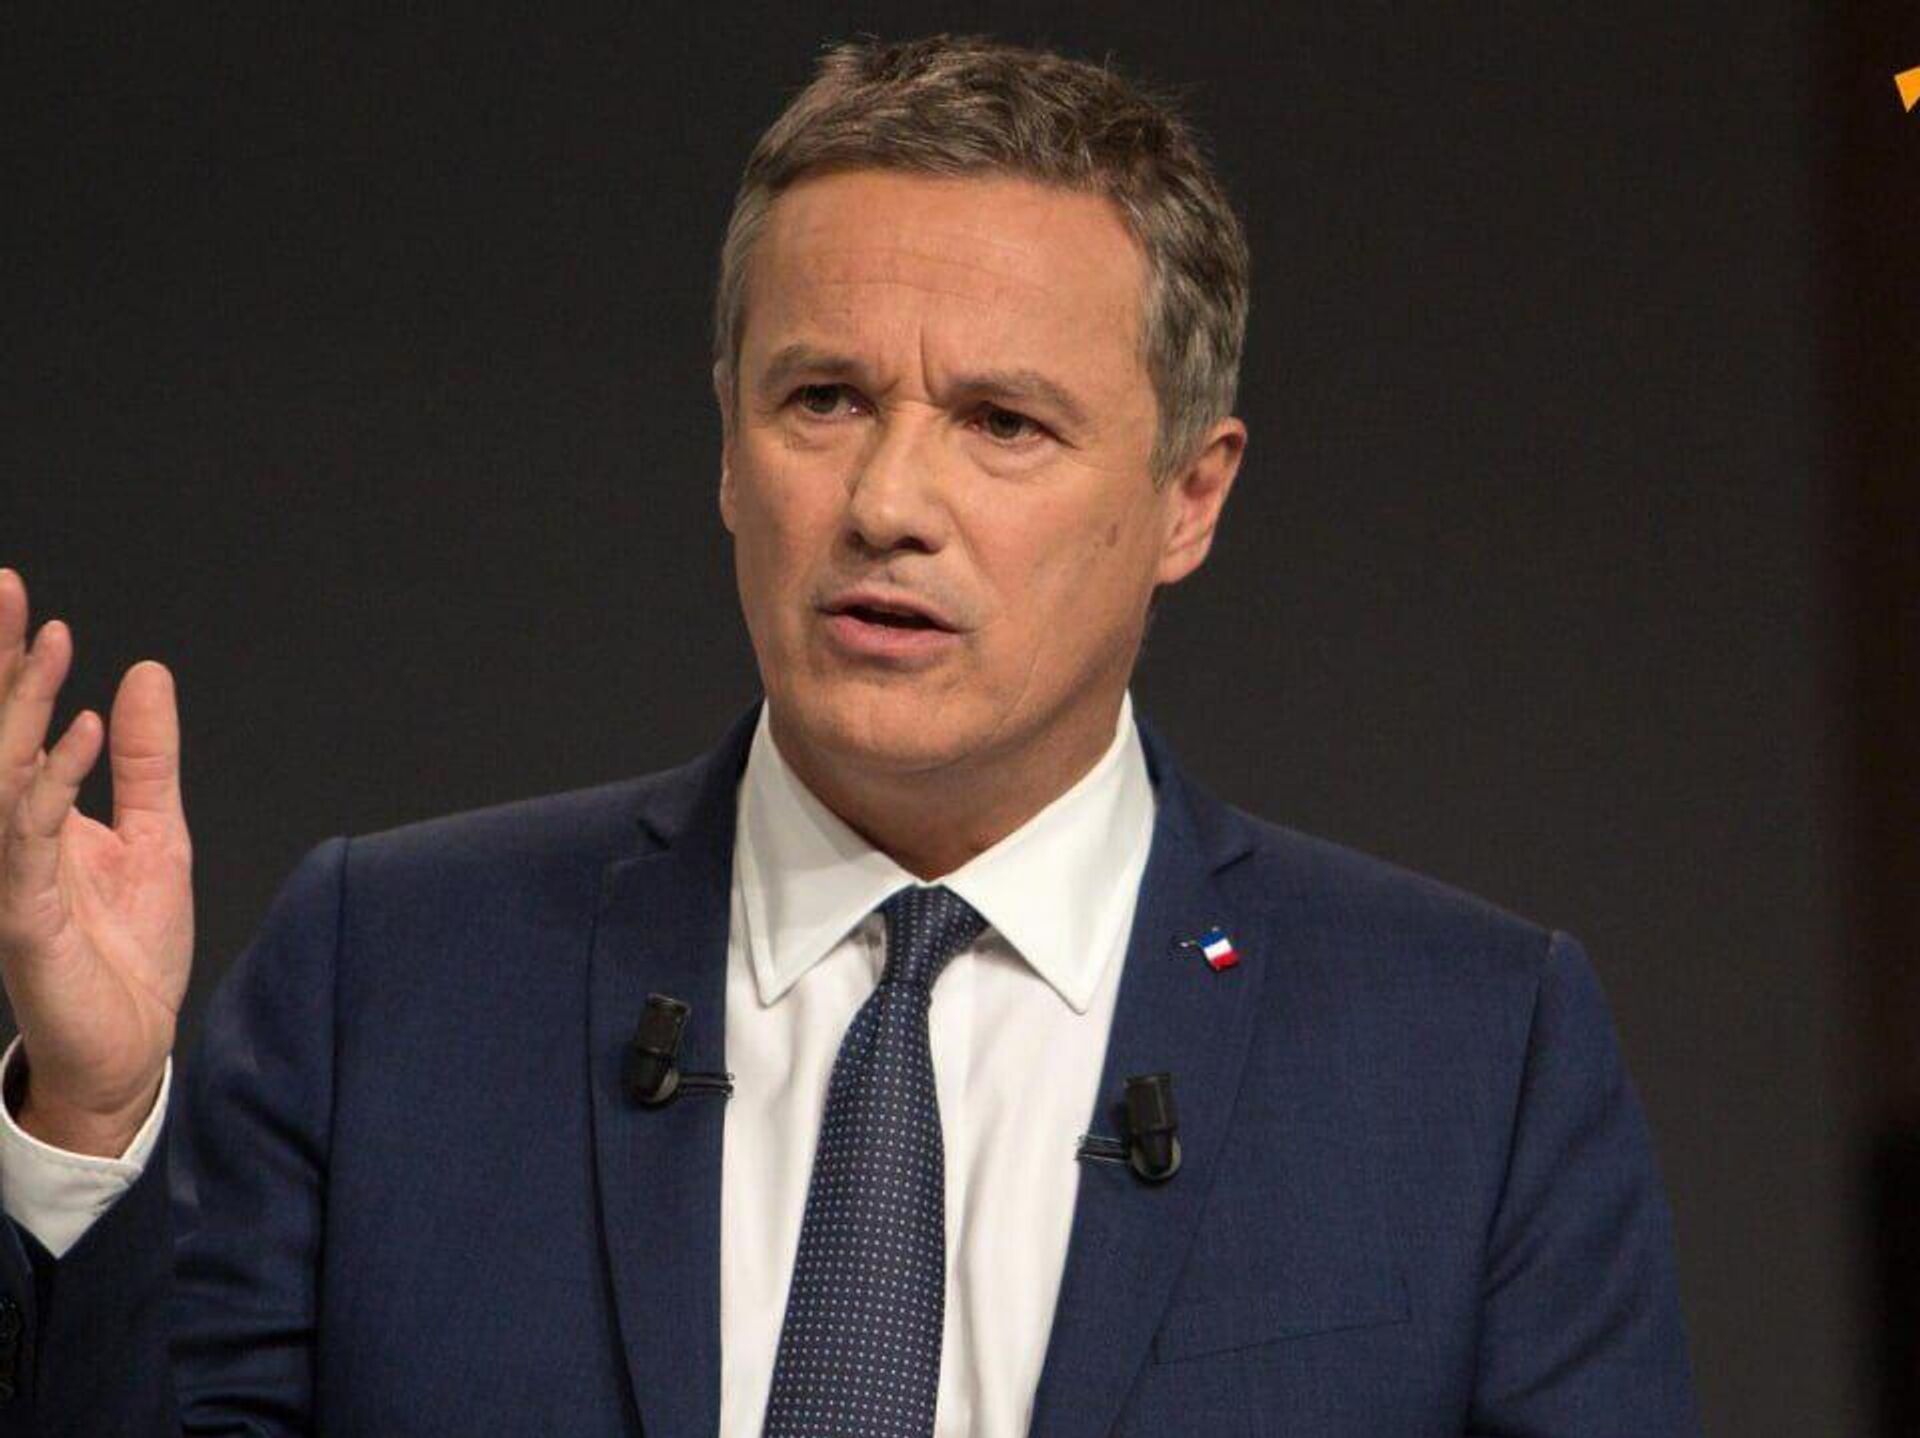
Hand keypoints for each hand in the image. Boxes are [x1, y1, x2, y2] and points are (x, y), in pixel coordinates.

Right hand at [0, 568, 192, 1156]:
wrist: (130, 1048)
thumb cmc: (128, 949)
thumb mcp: (155, 833)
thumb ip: (145, 759)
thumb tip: (145, 674)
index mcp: (34, 815)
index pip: (16, 724)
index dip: (13, 661)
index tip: (19, 594)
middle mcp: (9, 839)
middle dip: (1, 665)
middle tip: (8, 590)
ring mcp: (10, 876)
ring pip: (1, 777)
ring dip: (24, 709)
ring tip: (51, 645)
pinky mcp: (23, 918)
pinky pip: (28, 840)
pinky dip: (54, 783)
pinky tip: (83, 735)